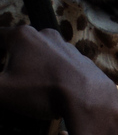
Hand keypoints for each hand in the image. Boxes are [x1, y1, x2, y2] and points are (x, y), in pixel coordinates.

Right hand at [0, 26, 116, 121]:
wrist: (90, 99)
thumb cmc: (44, 91)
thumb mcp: (2, 90)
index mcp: (22, 36)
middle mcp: (46, 35)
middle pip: (19, 44)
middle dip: (10, 58)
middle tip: (8, 77)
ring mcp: (67, 47)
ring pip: (42, 53)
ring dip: (33, 66)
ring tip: (28, 85)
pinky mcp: (82, 61)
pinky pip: (60, 65)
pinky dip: (52, 73)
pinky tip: (51, 88)